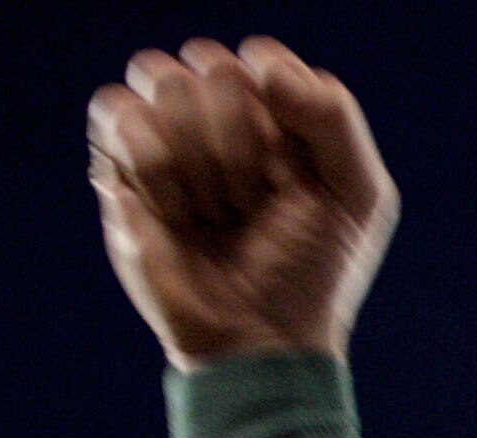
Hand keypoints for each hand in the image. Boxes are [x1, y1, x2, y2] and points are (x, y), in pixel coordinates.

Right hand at [88, 37, 397, 370]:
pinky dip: (154, 163)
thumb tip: (259, 64)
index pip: (262, 62)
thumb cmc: (313, 271)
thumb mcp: (357, 194)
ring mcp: (169, 136)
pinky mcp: (120, 165)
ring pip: (161, 78)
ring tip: (216, 212)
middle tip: (252, 204)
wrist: (260, 337)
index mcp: (278, 113)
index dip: (278, 120)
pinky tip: (177, 210)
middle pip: (210, 64)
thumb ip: (333, 113)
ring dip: (198, 158)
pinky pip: (118, 110)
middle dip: (240, 143)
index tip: (293, 180)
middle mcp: (220, 115)